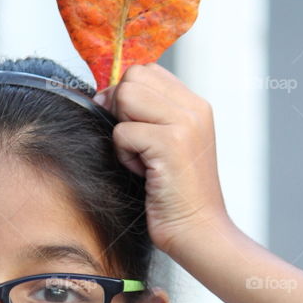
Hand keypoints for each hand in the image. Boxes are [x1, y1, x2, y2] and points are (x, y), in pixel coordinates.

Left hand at [93, 62, 232, 258]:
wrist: (198, 231)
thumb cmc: (175, 195)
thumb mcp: (167, 144)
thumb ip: (147, 114)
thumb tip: (105, 94)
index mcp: (195, 105)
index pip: (146, 70)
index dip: (127, 95)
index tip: (131, 126)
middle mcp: (194, 108)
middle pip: (133, 77)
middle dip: (121, 110)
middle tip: (137, 145)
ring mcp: (185, 122)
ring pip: (125, 97)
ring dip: (123, 132)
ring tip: (143, 158)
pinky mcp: (171, 142)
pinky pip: (122, 132)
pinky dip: (125, 156)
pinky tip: (146, 174)